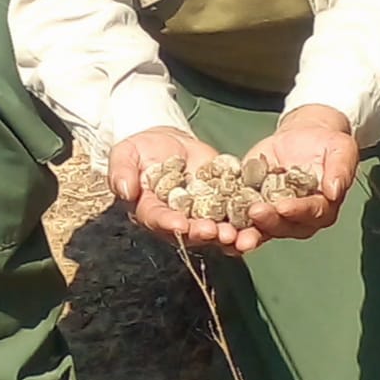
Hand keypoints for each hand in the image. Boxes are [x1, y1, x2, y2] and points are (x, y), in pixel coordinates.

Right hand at [109, 127, 252, 253]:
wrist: (167, 142)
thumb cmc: (141, 149)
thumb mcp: (125, 154)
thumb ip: (121, 171)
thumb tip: (124, 190)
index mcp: (150, 210)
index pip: (158, 219)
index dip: (168, 223)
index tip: (179, 224)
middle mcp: (177, 219)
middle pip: (190, 232)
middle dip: (203, 234)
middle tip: (215, 232)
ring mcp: (201, 214)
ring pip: (215, 231)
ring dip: (228, 236)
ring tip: (240, 236)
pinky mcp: (223, 204)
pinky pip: (235, 217)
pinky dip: (247, 223)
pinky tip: (258, 221)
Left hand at [240, 105, 358, 245]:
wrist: (304, 136)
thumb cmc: (327, 144)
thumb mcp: (341, 149)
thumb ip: (340, 170)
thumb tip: (334, 191)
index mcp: (322, 207)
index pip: (311, 212)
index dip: (297, 211)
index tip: (283, 207)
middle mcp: (298, 217)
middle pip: (283, 225)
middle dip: (268, 222)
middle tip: (254, 212)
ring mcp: (274, 213)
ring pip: (261, 228)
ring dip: (246, 232)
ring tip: (232, 233)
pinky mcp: (252, 203)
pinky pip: (241, 216)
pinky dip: (229, 222)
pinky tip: (218, 224)